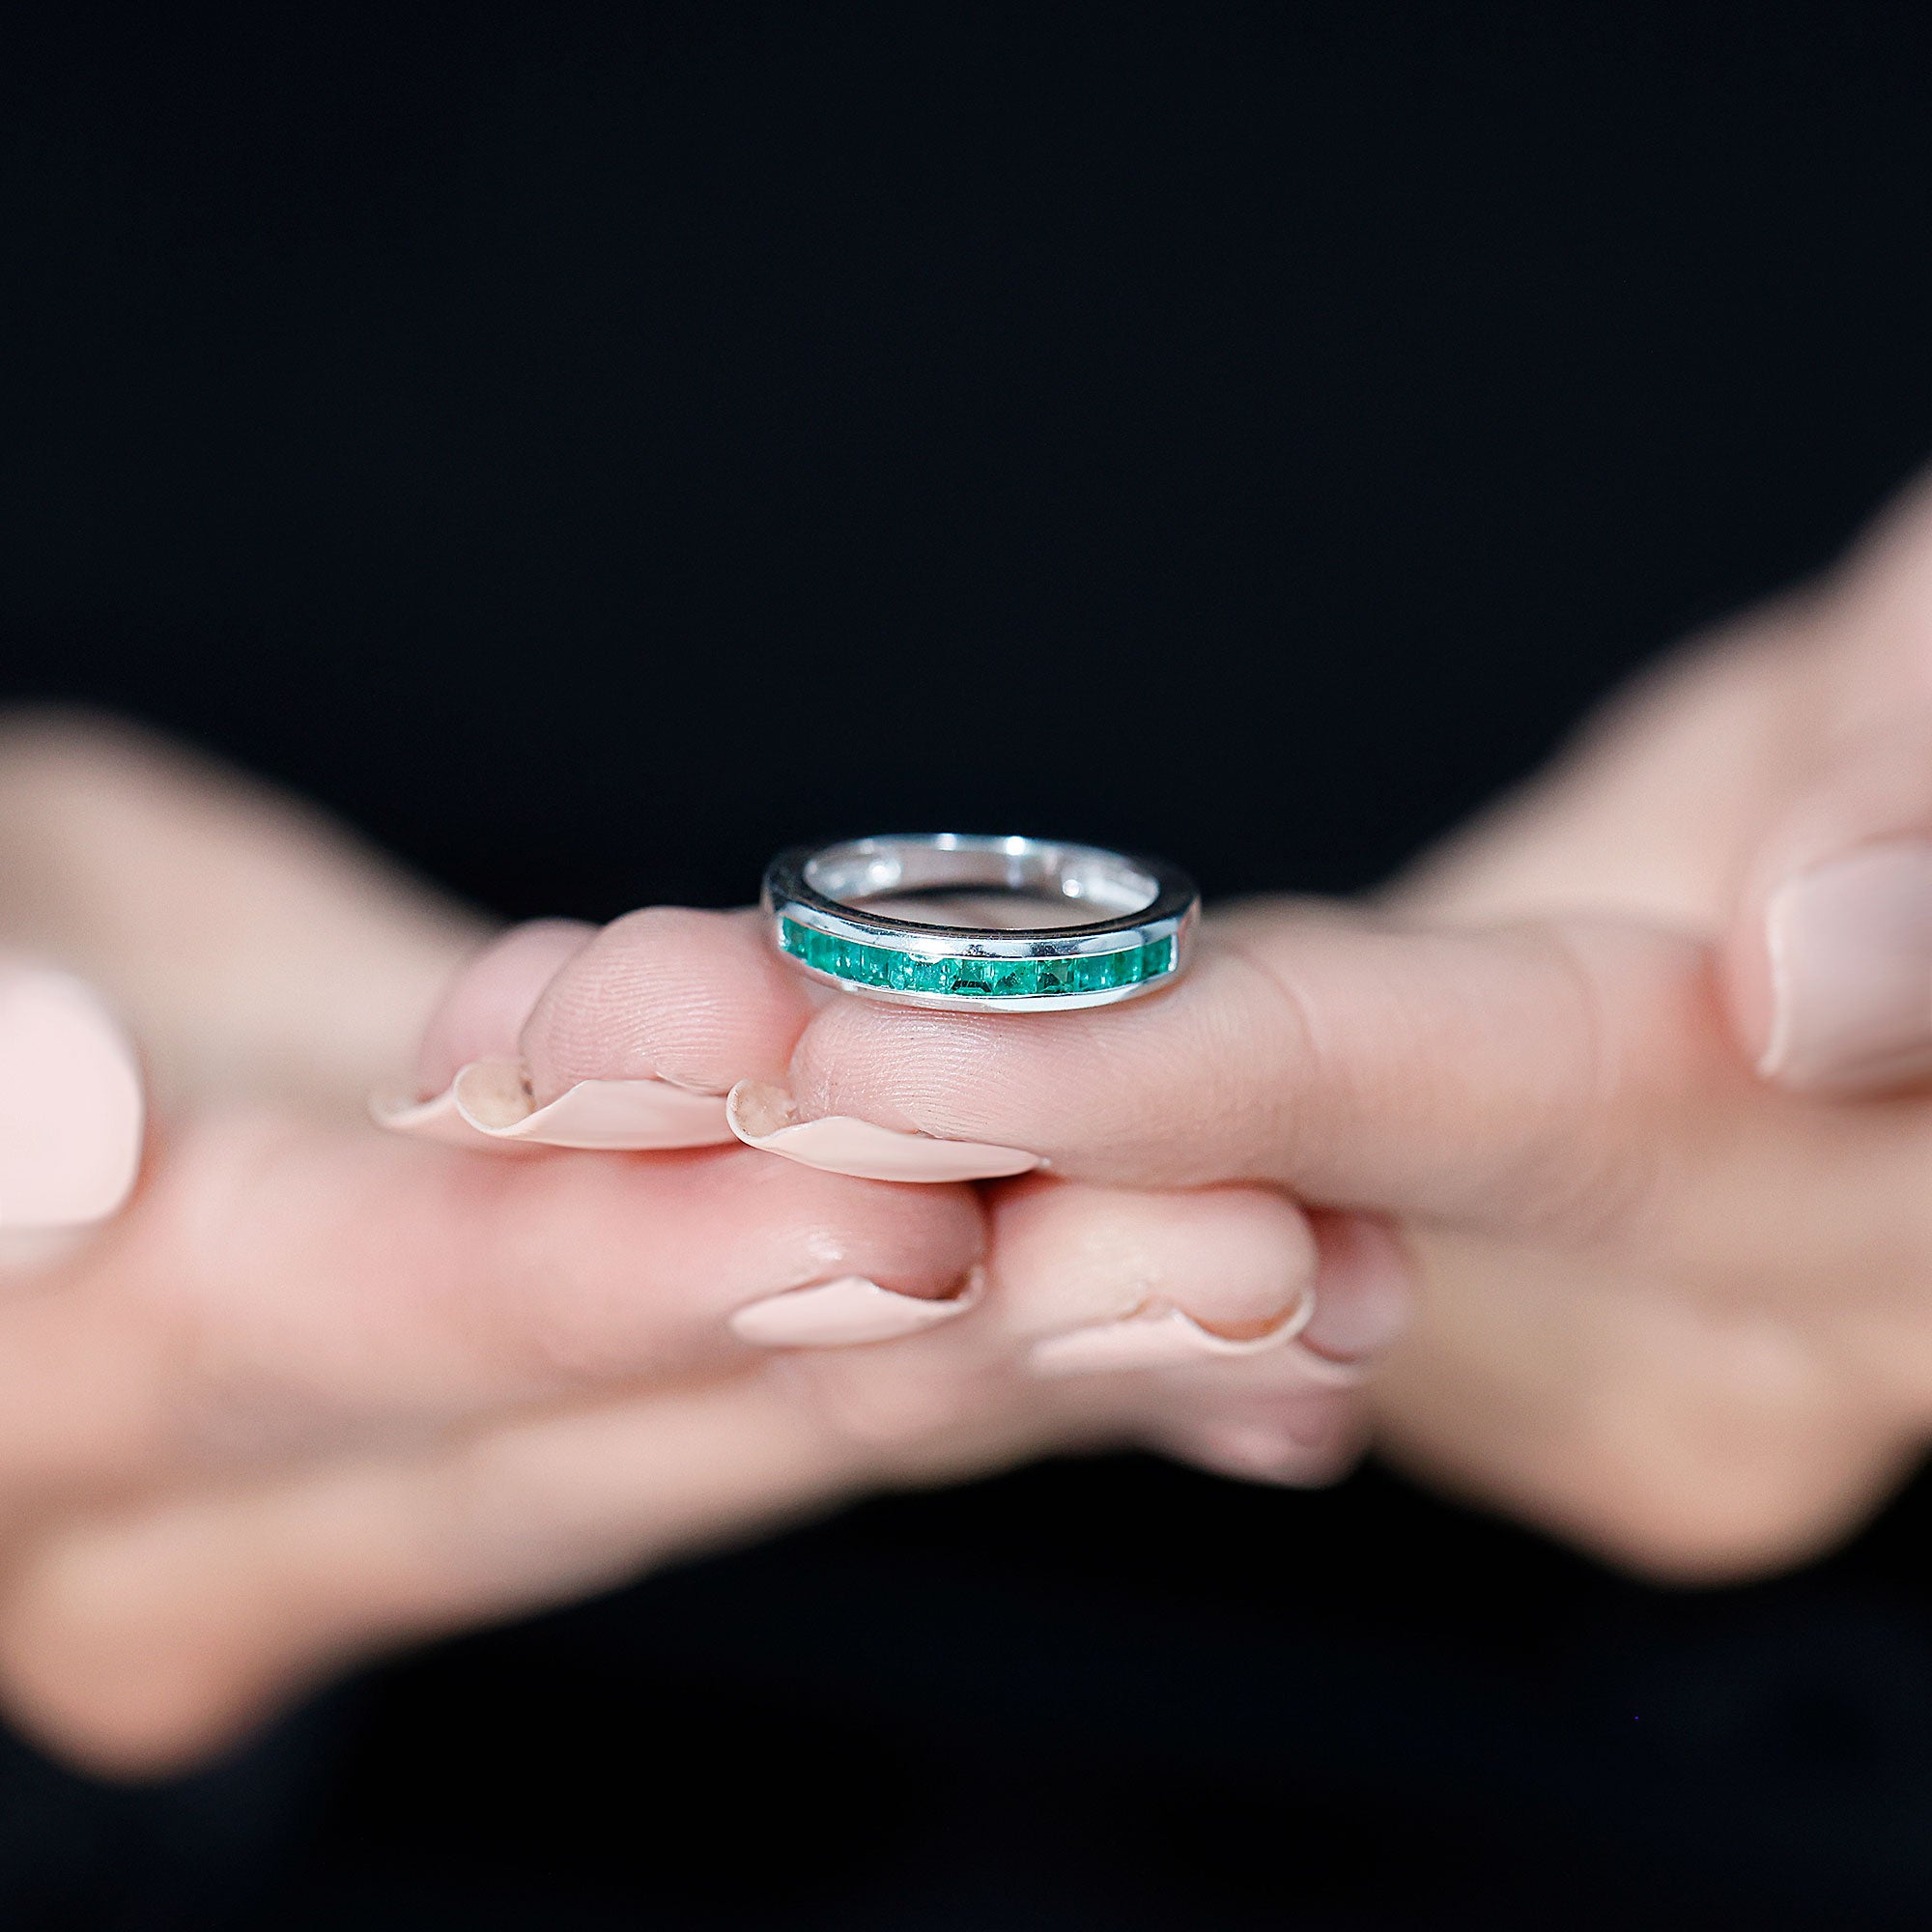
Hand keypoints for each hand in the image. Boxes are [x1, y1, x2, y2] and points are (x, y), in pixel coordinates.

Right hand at [0, 718, 1403, 1773]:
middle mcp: (303, 1490)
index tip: (885, 1212)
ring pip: (783, 1416)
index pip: (392, 1341)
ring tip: (1296, 1287)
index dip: (632, 1280)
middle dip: (948, 1332)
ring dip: (1054, 1346)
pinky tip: (1235, 1348)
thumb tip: (47, 1128)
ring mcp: (476, 1454)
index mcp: (98, 1391)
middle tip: (1227, 1259)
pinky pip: (827, 1369)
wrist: (41, 984)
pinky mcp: (610, 1372)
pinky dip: (1034, 1342)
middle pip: (649, 1420)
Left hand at [617, 471, 1931, 1581]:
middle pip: (1233, 1210)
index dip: (1155, 1082)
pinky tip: (755, 1077)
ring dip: (860, 1138)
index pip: (1443, 1124)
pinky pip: (1178, 1187)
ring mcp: (1518, 1308)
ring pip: (1154, 1217)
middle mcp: (1647, 1328)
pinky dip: (980, 1124)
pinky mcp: (1417, 1232)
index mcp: (1824, 1218)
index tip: (869, 1047)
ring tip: (590, 1051)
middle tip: (597, 1056)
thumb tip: (1818, 982)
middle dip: (894, 1138)